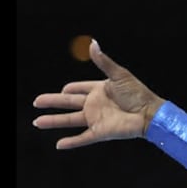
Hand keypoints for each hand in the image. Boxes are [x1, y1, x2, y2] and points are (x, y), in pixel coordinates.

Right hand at [32, 39, 165, 149]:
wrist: (150, 114)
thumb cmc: (138, 93)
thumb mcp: (119, 75)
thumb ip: (103, 61)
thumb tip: (92, 43)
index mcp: (99, 90)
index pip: (78, 89)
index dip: (69, 89)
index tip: (62, 90)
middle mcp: (95, 104)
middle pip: (67, 103)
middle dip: (51, 102)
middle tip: (36, 102)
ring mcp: (96, 118)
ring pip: (69, 120)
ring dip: (53, 121)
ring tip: (37, 122)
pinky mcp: (101, 132)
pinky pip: (83, 138)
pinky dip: (71, 142)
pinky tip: (59, 145)